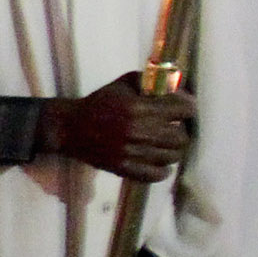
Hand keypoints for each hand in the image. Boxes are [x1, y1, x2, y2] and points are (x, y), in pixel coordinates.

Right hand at [41, 72, 194, 180]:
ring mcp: (133, 152)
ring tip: (166, 145)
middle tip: (174, 128)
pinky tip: (160, 163)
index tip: (184, 109)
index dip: (187, 108)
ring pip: (172, 156)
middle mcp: (139, 131)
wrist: (70, 128)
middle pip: (181, 137)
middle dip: (181, 130)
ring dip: (172, 149)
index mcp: (139, 108)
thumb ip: (147, 82)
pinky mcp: (125, 168)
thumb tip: (173, 85)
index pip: (182, 110)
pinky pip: (156, 174)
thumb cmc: (98, 103)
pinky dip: (163, 170)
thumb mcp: (121, 84)